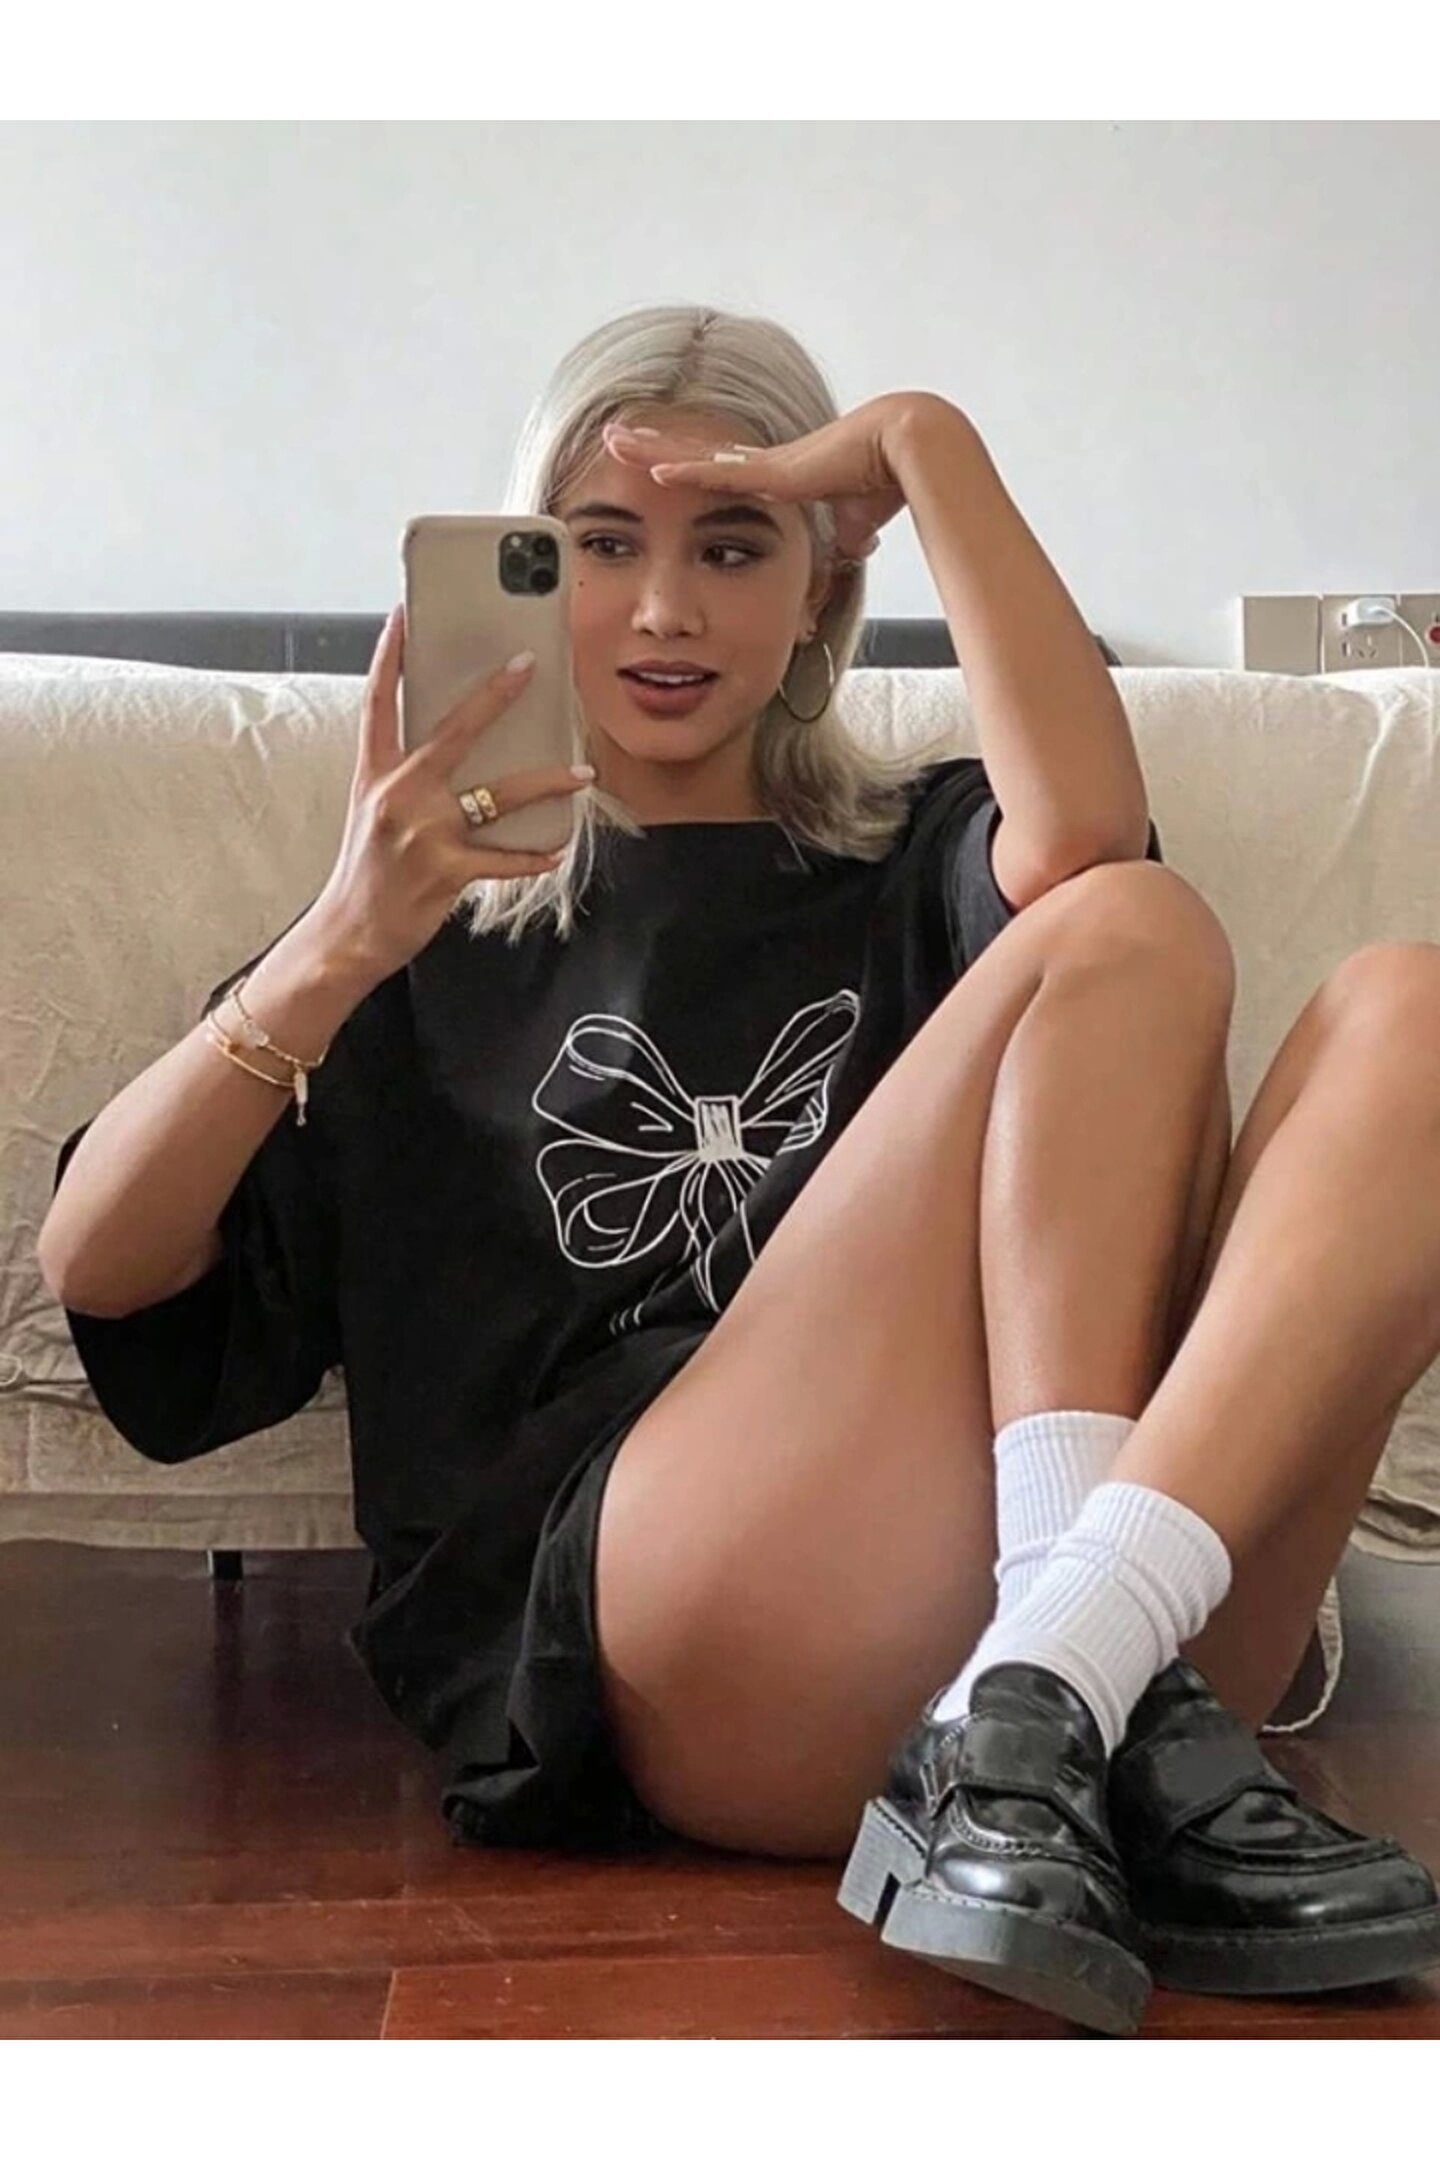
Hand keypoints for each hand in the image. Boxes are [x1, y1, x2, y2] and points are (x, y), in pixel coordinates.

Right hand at [316, 607, 590, 981]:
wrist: (348, 933)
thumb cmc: (368, 872)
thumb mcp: (375, 813)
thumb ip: (408, 778)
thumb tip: (460, 750)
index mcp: (374, 775)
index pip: (378, 703)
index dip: (389, 657)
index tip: (403, 615)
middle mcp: (398, 795)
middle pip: (452, 733)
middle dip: (494, 696)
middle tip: (528, 666)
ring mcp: (422, 833)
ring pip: (497, 796)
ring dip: (546, 783)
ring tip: (581, 774)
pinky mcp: (444, 870)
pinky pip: (503, 858)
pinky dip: (533, 855)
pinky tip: (556, 850)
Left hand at [602, 392, 957, 565]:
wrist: (905, 451)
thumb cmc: (884, 479)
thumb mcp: (855, 524)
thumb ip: (845, 538)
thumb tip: (852, 551)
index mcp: (775, 477)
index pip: (716, 472)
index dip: (684, 467)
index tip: (654, 464)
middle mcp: (760, 465)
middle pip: (691, 455)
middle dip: (650, 448)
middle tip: (612, 438)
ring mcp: (761, 466)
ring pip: (692, 456)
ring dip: (651, 451)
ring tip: (612, 441)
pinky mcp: (771, 472)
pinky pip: (716, 474)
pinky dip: (684, 473)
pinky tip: (651, 470)